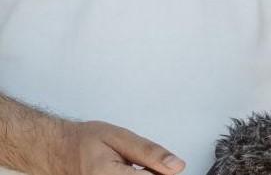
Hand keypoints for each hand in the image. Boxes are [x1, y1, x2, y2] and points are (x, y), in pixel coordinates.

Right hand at [60, 120, 183, 174]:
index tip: (164, 164)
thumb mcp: (121, 137)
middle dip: (151, 174)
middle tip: (137, 163)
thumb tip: (176, 166)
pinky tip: (126, 173)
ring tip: (128, 167)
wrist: (56, 150)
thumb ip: (150, 153)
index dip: (162, 171)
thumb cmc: (83, 141)